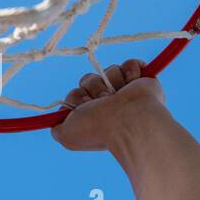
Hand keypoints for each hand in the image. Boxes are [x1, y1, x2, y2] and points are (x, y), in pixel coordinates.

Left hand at [51, 59, 166, 152]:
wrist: (127, 119)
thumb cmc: (98, 128)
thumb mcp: (67, 135)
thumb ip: (58, 129)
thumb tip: (57, 120)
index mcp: (94, 114)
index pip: (76, 93)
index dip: (77, 98)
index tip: (84, 108)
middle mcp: (109, 102)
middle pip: (89, 79)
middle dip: (94, 88)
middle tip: (104, 101)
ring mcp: (126, 90)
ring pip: (108, 70)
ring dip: (112, 81)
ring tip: (120, 97)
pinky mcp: (142, 78)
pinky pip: (129, 63)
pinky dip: (131, 72)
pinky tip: (133, 84)